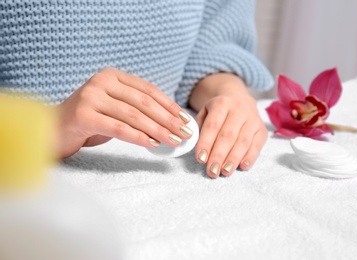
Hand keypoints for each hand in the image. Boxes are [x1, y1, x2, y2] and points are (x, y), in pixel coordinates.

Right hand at [55, 67, 192, 157]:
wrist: (52, 129)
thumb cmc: (89, 120)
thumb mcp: (114, 107)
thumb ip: (136, 108)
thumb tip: (170, 121)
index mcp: (112, 76)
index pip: (148, 90)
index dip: (169, 105)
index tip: (185, 119)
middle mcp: (101, 82)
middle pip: (143, 102)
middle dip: (168, 119)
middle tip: (184, 133)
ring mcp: (91, 97)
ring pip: (133, 115)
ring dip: (157, 130)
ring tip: (173, 141)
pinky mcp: (84, 115)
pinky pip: (118, 128)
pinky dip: (138, 137)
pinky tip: (152, 144)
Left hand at [195, 95, 267, 177]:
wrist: (240, 100)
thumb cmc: (218, 112)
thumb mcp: (205, 112)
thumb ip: (199, 128)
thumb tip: (196, 146)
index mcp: (222, 103)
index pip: (212, 126)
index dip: (206, 143)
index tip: (200, 159)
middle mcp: (239, 109)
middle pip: (228, 135)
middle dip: (219, 155)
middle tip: (212, 171)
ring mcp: (253, 119)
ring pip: (243, 142)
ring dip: (233, 159)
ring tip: (225, 172)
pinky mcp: (262, 130)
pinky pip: (256, 145)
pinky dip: (250, 157)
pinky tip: (242, 166)